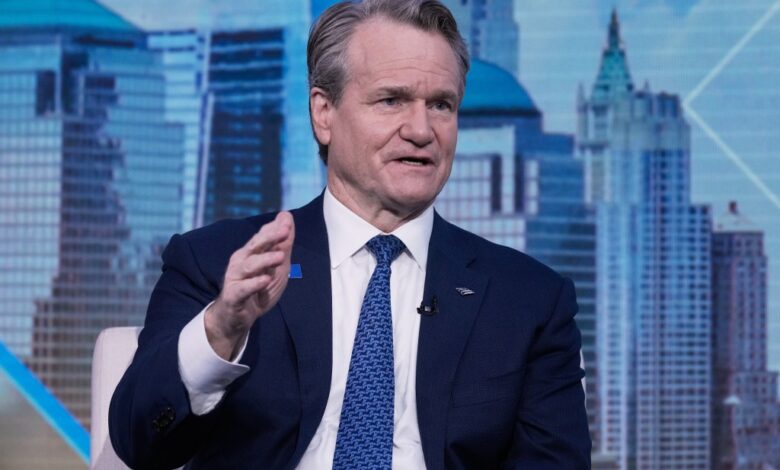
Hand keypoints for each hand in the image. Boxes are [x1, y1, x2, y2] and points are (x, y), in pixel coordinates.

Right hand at [205, 212, 294, 359]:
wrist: (235, 317)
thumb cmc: (257, 288)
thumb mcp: (276, 266)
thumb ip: (282, 243)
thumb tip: (287, 216)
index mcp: (251, 252)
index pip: (263, 236)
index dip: (274, 228)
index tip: (287, 221)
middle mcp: (241, 261)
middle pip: (255, 246)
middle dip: (269, 237)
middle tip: (284, 231)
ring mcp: (235, 277)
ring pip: (249, 265)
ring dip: (265, 260)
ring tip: (280, 257)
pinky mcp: (233, 295)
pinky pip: (243, 288)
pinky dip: (254, 284)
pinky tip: (265, 280)